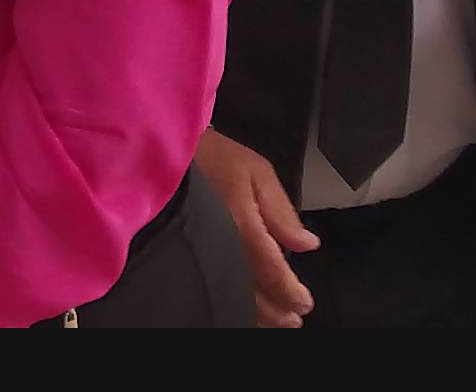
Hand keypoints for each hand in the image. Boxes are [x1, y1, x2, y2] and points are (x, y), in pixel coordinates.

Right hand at [196, 128, 318, 327]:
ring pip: (234, 295)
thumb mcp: (258, 173)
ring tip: (275, 321)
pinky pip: (216, 284)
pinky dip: (234, 300)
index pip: (272, 271)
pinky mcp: (191, 253)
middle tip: (294, 320)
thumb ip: (282, 211)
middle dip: (276, 310)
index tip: (305, 304)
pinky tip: (244, 306)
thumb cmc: (213, 158)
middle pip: (253, 292)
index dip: (291, 292)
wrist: (168, 154)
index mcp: (242, 225)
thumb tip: (307, 244)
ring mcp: (204, 252)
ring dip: (257, 313)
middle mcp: (222, 245)